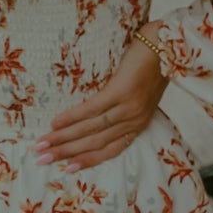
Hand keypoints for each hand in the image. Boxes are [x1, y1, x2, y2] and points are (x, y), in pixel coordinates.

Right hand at [37, 38, 167, 170]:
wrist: (171, 43)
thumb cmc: (153, 65)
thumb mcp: (142, 94)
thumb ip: (124, 107)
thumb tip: (98, 113)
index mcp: (139, 124)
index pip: (110, 150)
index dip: (87, 160)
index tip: (65, 169)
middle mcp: (134, 121)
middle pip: (95, 143)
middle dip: (66, 153)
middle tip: (40, 159)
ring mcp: (128, 108)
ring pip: (91, 129)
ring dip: (63, 139)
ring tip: (42, 144)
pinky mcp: (121, 92)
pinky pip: (91, 109)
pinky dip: (71, 118)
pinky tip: (55, 123)